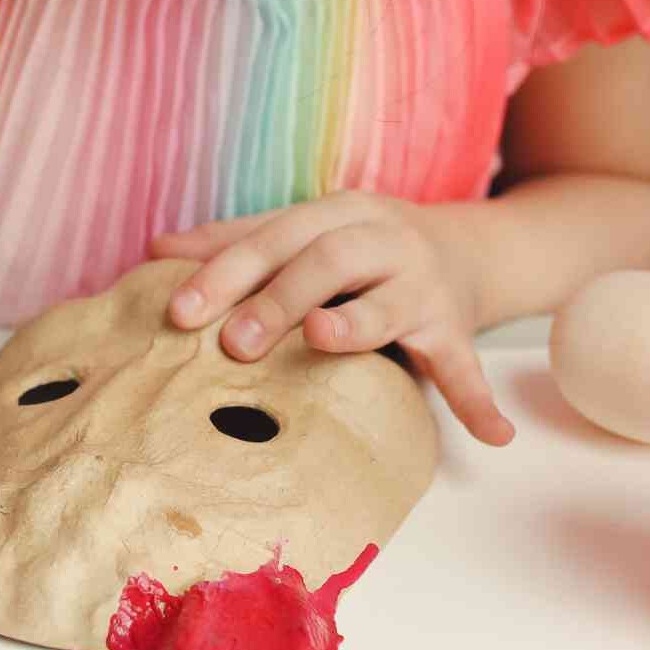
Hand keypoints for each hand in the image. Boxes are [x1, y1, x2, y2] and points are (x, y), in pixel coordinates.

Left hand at [150, 191, 514, 445]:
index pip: (273, 236)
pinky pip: (466, 365)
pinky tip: (492, 435)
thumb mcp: (306, 233)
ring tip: (323, 338)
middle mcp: (383, 240)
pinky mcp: (456, 327)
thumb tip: (157, 250)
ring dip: (356, 322)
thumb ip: (238, 241)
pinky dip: (477, 400)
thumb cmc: (360, 248)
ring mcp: (423, 284)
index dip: (224, 271)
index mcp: (337, 214)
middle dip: (277, 298)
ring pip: (390, 302)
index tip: (178, 311)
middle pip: (326, 260)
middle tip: (231, 344)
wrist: (470, 249)